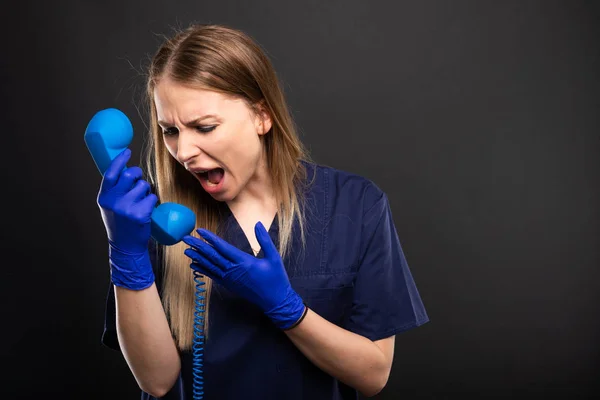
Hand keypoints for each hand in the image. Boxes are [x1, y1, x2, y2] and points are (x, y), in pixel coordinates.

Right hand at [97, 148, 157, 289]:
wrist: (125, 247)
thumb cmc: (120, 224)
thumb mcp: (110, 206)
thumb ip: (114, 191)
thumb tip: (125, 170)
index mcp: (104, 198)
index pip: (111, 173)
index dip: (120, 160)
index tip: (128, 152)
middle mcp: (113, 201)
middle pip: (129, 175)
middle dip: (137, 174)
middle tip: (138, 179)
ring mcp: (127, 208)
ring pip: (143, 186)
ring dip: (145, 190)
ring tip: (141, 201)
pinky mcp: (140, 214)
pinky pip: (152, 197)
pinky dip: (152, 201)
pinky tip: (146, 210)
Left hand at [182, 222, 304, 329]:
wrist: (275, 301)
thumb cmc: (276, 279)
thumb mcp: (274, 257)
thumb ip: (265, 240)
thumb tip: (258, 224)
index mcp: (244, 262)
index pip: (223, 248)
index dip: (210, 238)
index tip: (200, 231)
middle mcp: (234, 271)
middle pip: (212, 256)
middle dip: (198, 246)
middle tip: (186, 238)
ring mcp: (230, 280)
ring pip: (210, 266)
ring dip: (198, 258)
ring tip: (186, 250)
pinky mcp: (229, 285)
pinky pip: (213, 276)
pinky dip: (203, 270)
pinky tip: (194, 266)